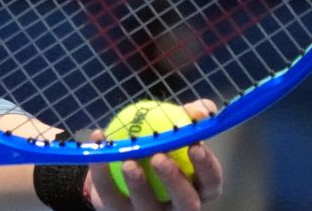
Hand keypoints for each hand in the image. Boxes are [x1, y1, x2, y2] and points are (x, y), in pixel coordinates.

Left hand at [85, 100, 223, 210]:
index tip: (194, 145)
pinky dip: (102, 173)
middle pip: (186, 203)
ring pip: (147, 206)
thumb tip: (203, 110)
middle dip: (174, 180)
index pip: (211, 183)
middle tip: (159, 157)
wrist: (116, 169)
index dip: (206, 167)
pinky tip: (100, 149)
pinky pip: (110, 196)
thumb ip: (188, 118)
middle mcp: (177, 207)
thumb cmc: (154, 147)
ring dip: (138, 184)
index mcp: (196, 187)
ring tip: (128, 161)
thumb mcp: (172, 130)